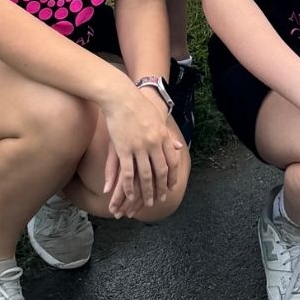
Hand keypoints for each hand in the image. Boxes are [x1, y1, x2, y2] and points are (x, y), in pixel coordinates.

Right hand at [101, 83, 184, 216]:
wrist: (121, 96)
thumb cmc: (139, 106)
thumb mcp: (158, 119)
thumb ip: (167, 135)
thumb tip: (178, 145)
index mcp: (163, 136)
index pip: (171, 161)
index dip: (172, 176)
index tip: (172, 186)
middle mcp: (153, 143)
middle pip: (160, 171)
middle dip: (162, 187)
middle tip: (161, 199)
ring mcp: (138, 147)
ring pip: (145, 175)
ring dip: (147, 191)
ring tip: (149, 202)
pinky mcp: (123, 149)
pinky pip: (128, 173)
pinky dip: (129, 186)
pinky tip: (130, 196)